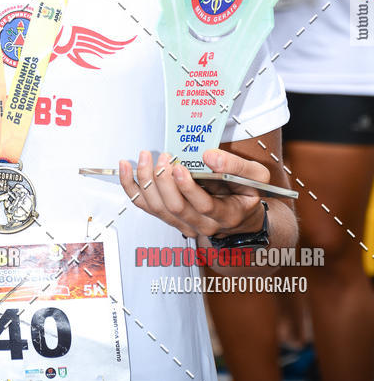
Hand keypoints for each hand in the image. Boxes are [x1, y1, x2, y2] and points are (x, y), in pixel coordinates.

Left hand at [119, 148, 267, 238]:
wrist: (240, 215)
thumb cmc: (246, 193)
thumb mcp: (254, 176)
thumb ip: (235, 165)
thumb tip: (210, 156)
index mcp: (226, 214)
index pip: (204, 206)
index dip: (188, 188)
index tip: (179, 167)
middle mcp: (202, 224)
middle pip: (176, 208)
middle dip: (164, 180)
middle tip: (164, 157)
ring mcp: (183, 223)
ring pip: (158, 208)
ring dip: (147, 180)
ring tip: (145, 157)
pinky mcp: (168, 216)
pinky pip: (145, 206)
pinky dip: (131, 186)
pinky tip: (125, 168)